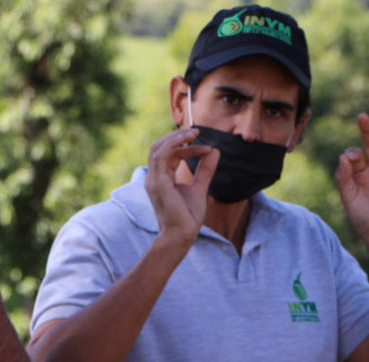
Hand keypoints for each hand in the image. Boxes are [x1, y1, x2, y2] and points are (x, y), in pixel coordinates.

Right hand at [144, 127, 218, 252]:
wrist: (182, 237)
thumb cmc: (187, 217)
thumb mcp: (200, 188)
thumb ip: (205, 170)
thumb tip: (214, 151)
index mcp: (161, 178)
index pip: (170, 154)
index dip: (187, 147)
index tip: (206, 147)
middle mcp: (154, 177)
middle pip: (159, 147)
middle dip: (177, 137)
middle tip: (196, 131)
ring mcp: (153, 180)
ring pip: (158, 148)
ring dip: (176, 138)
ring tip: (194, 133)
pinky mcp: (158, 183)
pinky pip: (161, 156)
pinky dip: (173, 145)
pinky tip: (188, 141)